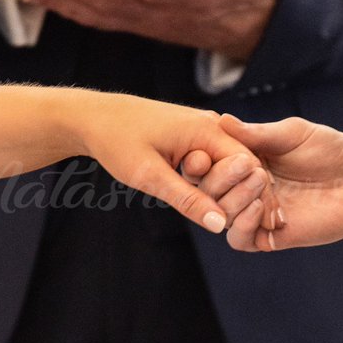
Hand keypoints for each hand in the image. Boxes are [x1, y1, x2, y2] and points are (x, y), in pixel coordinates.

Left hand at [74, 93, 277, 233]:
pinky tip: (195, 194)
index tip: (232, 219)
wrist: (92, 117)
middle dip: (233, 194)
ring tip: (199, 203)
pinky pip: (213, 161)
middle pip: (242, 167)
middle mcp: (211, 125)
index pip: (250, 166)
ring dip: (218, 189)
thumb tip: (221, 225)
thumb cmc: (117, 141)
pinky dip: (208, 180)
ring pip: (227, 166)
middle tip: (213, 216)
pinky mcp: (192, 136)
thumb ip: (188, 200)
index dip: (247, 196)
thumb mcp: (150, 176)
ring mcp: (202, 129)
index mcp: (207, 129)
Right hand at [193, 115, 342, 251]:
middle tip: (246, 165)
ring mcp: (255, 213)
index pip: (208, 164)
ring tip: (261, 182)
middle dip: (220, 178)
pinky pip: (238, 239)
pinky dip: (241, 224)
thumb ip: (256, 133)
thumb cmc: (330, 150)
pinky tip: (259, 207)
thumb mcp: (292, 133)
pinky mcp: (269, 237)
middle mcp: (244, 188)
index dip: (200, 160)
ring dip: (233, 198)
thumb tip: (222, 120)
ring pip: (220, 215)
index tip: (202, 154)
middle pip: (209, 191)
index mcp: (243, 160)